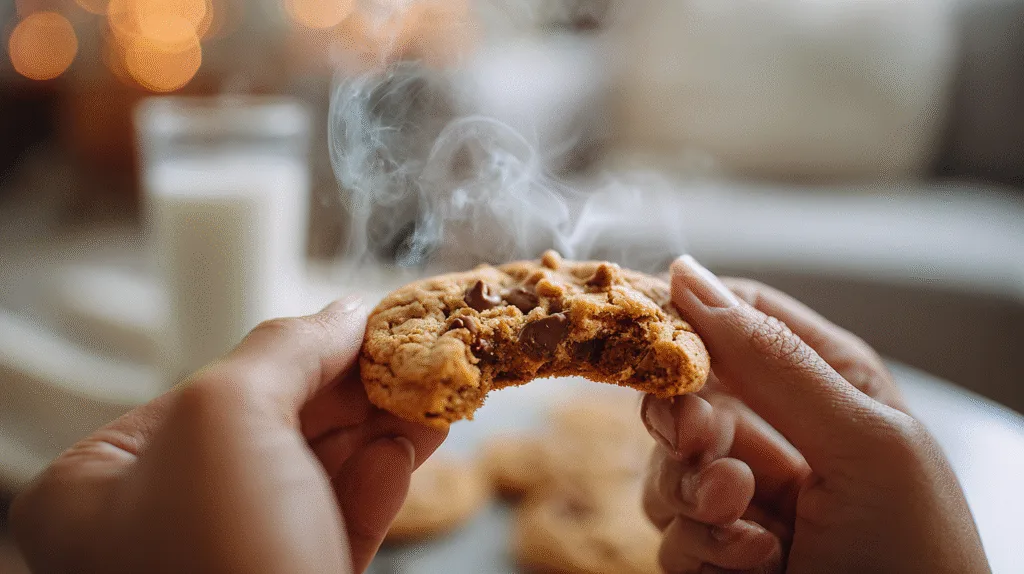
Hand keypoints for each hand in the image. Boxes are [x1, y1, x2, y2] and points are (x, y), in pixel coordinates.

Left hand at [10, 297, 446, 573]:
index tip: (373, 320)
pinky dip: (378, 481)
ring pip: (316, 471)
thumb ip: (284, 351)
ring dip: (380, 428)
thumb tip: (344, 314)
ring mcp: (226, 558)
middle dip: (354, 388)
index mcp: (104, 482)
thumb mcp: (230, 417)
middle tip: (416, 351)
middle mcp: (160, 520)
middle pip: (274, 425)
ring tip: (434, 392)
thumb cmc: (218, 556)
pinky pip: (336, 518)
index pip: (214, 387)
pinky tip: (409, 449)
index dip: (301, 350)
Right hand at [641, 257, 989, 572]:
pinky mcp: (715, 553)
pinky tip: (757, 563)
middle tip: (700, 446)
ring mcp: (740, 496)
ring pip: (663, 467)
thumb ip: (778, 362)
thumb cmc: (919, 554)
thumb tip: (688, 274)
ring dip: (694, 496)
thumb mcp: (866, 443)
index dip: (690, 324)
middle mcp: (774, 432)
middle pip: (681, 393)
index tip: (659, 349)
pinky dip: (703, 548)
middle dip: (682, 422)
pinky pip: (668, 533)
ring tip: (750, 529)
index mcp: (822, 382)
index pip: (735, 319)